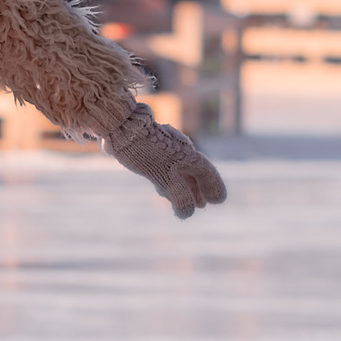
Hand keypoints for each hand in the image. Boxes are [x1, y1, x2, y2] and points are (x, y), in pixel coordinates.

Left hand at [102, 101, 225, 218]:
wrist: (121, 127)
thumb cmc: (145, 150)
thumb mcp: (164, 176)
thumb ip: (179, 195)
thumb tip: (188, 213)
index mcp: (187, 154)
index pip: (206, 173)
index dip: (214, 188)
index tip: (219, 200)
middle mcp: (180, 151)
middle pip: (193, 173)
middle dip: (197, 191)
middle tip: (202, 206)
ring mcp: (166, 151)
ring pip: (179, 172)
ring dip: (182, 188)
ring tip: (183, 203)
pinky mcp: (151, 152)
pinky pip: (165, 169)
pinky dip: (168, 182)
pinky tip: (162, 190)